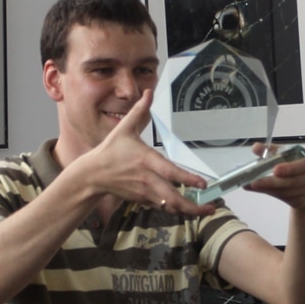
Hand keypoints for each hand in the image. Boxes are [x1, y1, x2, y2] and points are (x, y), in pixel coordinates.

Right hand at [83, 89, 216, 215]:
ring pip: (168, 206)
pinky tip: (188, 209)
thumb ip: (139, 111)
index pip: (169, 172)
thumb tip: (148, 92)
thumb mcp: (124, 129)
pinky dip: (174, 209)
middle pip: (172, 197)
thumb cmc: (110, 151)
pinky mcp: (142, 200)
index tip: (202, 184)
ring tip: (205, 211)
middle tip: (211, 208)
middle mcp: (147, 179)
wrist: (93, 175)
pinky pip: (161, 207)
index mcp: (145, 160)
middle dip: (192, 206)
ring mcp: (144, 192)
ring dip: (187, 211)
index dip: (187, 179)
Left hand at [244, 143, 304, 208]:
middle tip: (255, 181)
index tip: (275, 170)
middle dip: (273, 182)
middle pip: (294, 181)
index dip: (290, 168)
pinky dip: (272, 194)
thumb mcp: (285, 154)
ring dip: (269, 189)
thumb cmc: (295, 165)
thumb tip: (256, 147)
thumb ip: (270, 150)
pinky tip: (262, 189)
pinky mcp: (303, 201)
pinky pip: (287, 199)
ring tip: (253, 185)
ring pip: (288, 192)